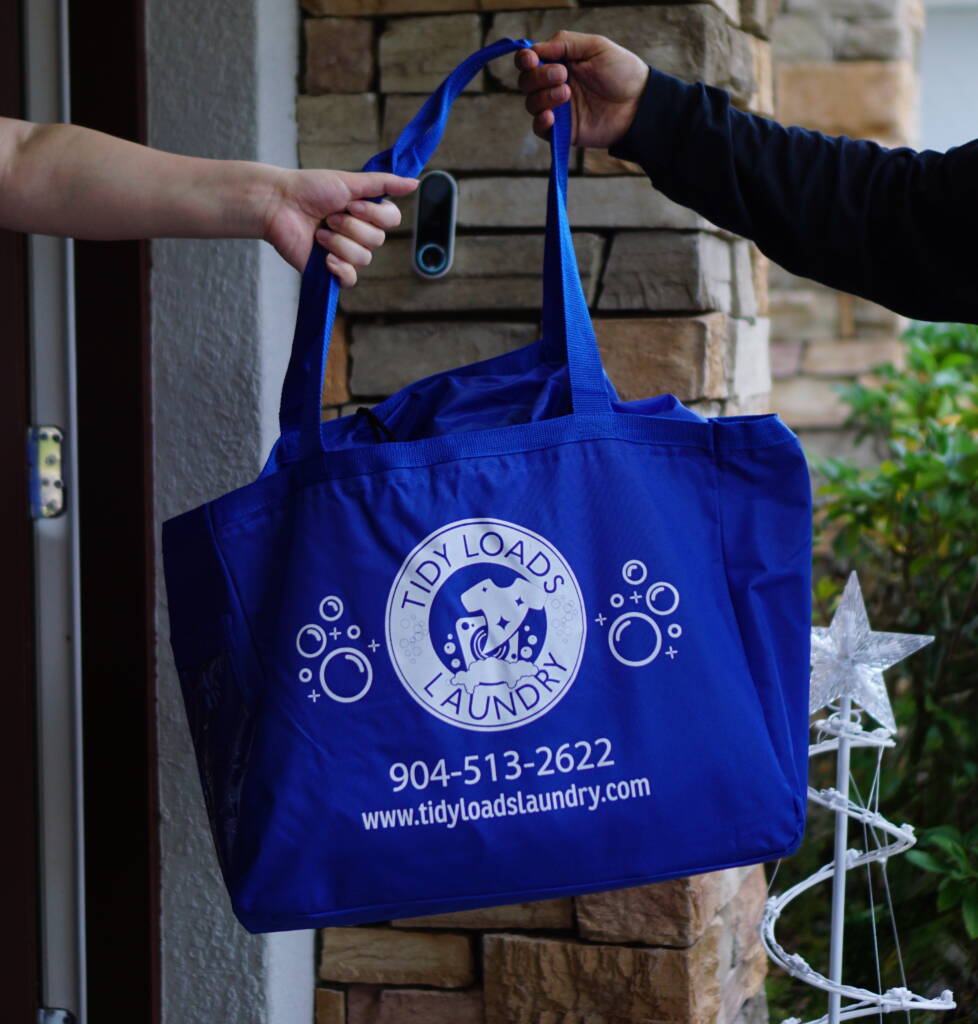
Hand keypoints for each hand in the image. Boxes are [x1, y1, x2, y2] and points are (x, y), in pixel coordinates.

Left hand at [262, 170, 418, 284]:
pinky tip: (325, 258)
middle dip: (351, 226)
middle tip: (328, 217)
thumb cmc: (309, 189)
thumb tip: (415, 183)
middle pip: (378, 241)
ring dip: (339, 242)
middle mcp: (359, 234)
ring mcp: (345, 253)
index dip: (375, 215)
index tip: (352, 203)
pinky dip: (340, 268)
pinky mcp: (330, 271)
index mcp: (366, 213)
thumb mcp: (350, 182)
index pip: (392, 220)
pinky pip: (350, 279)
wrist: (278, 205)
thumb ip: (383, 183)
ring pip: (364, 258)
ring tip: (319, 232)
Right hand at [515, 32, 648, 149]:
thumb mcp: (595, 46)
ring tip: (567, 93)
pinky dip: (540, 122)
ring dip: (544, 96)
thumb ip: (565, 43)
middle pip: (526, 82)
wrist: (638, 103)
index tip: (532, 59)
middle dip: (538, 77)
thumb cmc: (621, 71)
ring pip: (531, 104)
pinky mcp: (563, 130)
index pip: (530, 60)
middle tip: (562, 75)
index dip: (525, 59)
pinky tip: (551, 116)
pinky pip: (539, 129)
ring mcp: (558, 108)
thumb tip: (535, 48)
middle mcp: (554, 85)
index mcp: (559, 62)